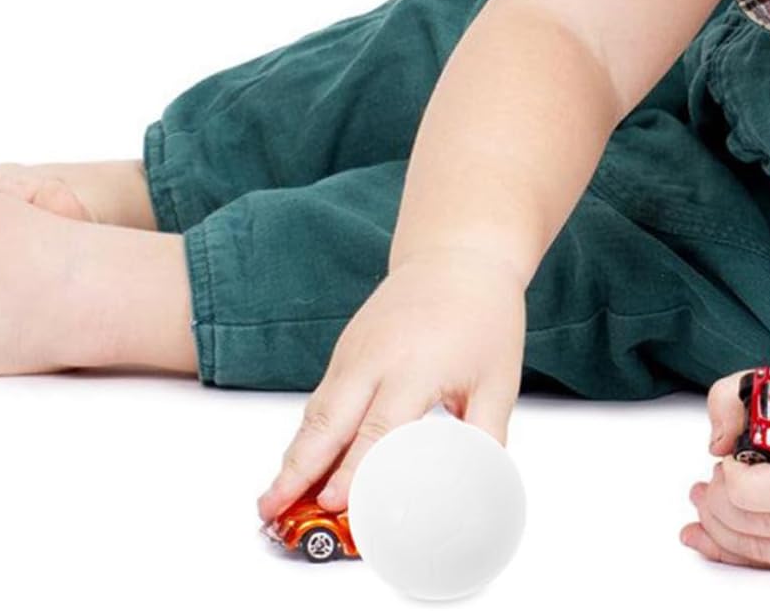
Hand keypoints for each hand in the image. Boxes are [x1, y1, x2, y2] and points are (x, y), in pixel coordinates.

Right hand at [256, 247, 526, 521]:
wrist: (457, 258)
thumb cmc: (482, 317)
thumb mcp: (498, 381)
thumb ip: (485, 437)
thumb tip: (478, 487)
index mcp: (415, 367)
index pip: (378, 429)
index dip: (353, 469)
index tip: (332, 503)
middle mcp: (374, 359)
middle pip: (328, 423)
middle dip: (297, 471)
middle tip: (272, 510)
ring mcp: (353, 353)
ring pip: (315, 413)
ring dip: (292, 457)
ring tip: (271, 500)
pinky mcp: (345, 351)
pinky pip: (321, 399)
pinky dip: (305, 434)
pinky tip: (297, 465)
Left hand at [679, 364, 769, 568]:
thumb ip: (734, 397)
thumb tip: (717, 444)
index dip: (739, 482)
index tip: (730, 460)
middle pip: (766, 525)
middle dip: (720, 506)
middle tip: (712, 480)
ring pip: (769, 552)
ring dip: (723, 530)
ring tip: (706, 500)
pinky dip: (743, 550)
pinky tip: (716, 532)